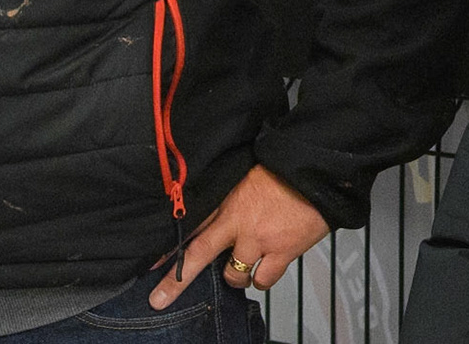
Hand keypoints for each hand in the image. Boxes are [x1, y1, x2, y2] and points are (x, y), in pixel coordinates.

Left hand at [150, 166, 329, 308]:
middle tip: (159, 298)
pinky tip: (266, 269)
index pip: (192, 225)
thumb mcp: (249, 178)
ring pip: (234, 276)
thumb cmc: (286, 170)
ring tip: (245, 265)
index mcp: (229, 201)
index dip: (170, 246)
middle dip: (176, 281)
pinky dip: (262, 279)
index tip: (151, 262)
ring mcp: (258, 241)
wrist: (317, 171)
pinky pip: (263, 280)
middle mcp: (238, 224)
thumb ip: (232, 198)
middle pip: (198, 255)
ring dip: (237, 275)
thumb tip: (223, 215)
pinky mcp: (281, 253)